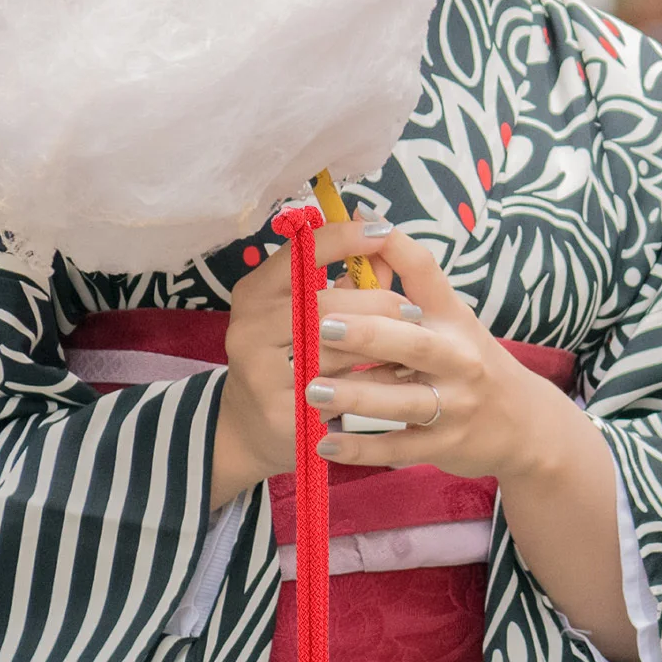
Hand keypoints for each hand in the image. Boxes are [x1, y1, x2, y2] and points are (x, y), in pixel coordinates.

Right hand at [210, 220, 395, 508]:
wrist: (252, 429)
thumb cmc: (289, 360)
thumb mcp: (306, 316)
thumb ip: (347, 284)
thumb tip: (389, 251)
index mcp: (254, 294)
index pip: (300, 254)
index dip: (344, 239)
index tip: (383, 232)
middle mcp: (247, 330)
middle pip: (321, 304)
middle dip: (376, 303)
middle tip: (414, 310)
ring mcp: (260, 375)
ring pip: (333, 350)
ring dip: (379, 346)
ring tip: (410, 346)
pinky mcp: (280, 413)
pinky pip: (337, 393)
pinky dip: (368, 385)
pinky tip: (392, 383)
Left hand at [302, 229, 638, 661]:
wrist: (524, 427)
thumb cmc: (472, 365)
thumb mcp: (449, 322)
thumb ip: (404, 285)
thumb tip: (363, 235)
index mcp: (454, 320)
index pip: (428, 275)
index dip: (398, 251)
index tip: (363, 229)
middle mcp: (459, 359)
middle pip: (414, 343)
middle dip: (370, 334)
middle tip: (323, 327)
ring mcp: (453, 405)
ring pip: (402, 401)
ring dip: (356, 396)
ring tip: (312, 391)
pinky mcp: (444, 445)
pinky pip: (398, 449)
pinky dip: (361, 450)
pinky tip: (325, 445)